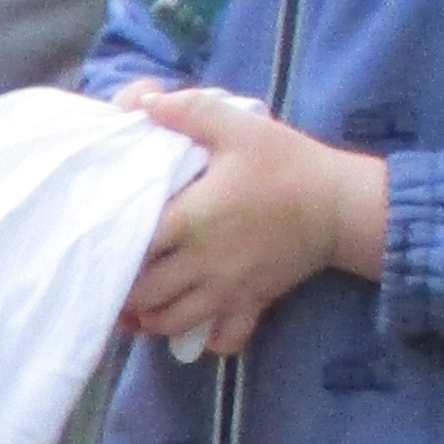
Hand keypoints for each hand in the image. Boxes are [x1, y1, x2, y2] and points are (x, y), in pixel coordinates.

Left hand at [117, 86, 389, 358]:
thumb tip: (143, 102)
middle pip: (144, 296)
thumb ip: (188, 112)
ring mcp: (227, 289)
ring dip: (150, 320)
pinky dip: (203, 339)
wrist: (342, 203)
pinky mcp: (252, 303)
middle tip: (113, 279)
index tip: (102, 242)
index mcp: (192, 220)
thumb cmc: (289, 163)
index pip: (133, 248)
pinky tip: (193, 324)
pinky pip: (222, 340)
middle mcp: (203, 263)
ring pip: (171, 324)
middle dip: (123, 294)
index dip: (111, 249)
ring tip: (141, 305)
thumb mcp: (239, 127)